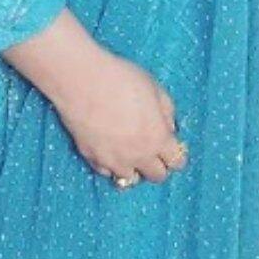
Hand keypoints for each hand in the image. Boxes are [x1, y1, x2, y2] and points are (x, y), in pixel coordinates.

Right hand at [50, 48, 185, 185]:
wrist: (81, 82)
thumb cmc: (120, 79)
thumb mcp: (154, 88)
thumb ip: (167, 111)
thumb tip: (168, 127)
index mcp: (158, 138)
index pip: (177, 162)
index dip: (176, 155)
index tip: (171, 147)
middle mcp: (139, 156)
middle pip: (157, 176)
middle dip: (158, 165)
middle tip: (152, 151)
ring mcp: (114, 160)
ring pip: (130, 179)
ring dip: (134, 168)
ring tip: (129, 153)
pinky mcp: (92, 158)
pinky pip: (106, 172)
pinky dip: (110, 165)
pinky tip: (109, 150)